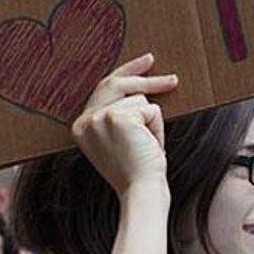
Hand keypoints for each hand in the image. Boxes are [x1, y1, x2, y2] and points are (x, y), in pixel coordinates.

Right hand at [71, 53, 177, 195]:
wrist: (141, 191)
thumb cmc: (137, 171)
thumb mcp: (120, 141)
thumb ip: (118, 116)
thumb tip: (141, 87)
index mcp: (81, 126)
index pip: (102, 88)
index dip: (126, 73)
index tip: (146, 62)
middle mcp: (85, 120)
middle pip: (117, 83)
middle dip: (146, 78)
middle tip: (172, 80)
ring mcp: (100, 117)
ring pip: (140, 99)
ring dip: (153, 122)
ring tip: (149, 147)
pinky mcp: (119, 117)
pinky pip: (151, 109)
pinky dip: (158, 128)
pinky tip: (152, 147)